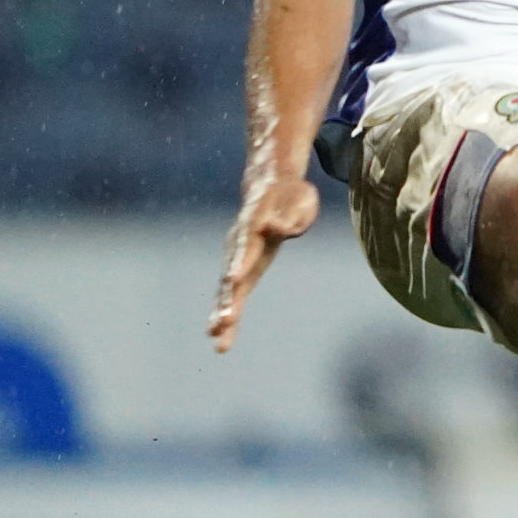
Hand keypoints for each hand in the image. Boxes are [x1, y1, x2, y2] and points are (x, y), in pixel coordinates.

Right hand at [211, 164, 319, 351]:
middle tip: (223, 323)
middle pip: (232, 273)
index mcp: (256, 224)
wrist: (270, 182)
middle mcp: (240, 242)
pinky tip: (218, 335)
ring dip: (222, 311)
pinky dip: (225, 310)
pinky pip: (230, 290)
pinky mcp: (240, 264)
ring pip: (226, 286)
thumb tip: (276, 229)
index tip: (234, 279)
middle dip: (227, 299)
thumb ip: (292, 218)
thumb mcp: (302, 199)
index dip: (241, 263)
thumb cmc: (293, 195)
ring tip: (215, 335)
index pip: (248, 246)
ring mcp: (236, 254)